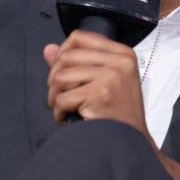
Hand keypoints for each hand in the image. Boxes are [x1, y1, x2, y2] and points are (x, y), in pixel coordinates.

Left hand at [44, 30, 155, 147]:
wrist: (131, 142)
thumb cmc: (118, 114)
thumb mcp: (106, 81)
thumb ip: (77, 62)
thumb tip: (48, 49)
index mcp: (123, 54)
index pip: (80, 37)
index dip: (63, 52)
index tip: (62, 70)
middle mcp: (120, 61)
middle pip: (66, 56)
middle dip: (54, 79)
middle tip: (59, 96)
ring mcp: (111, 77)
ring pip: (61, 77)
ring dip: (55, 97)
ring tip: (64, 109)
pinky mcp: (101, 94)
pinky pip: (62, 98)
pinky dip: (59, 112)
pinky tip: (68, 119)